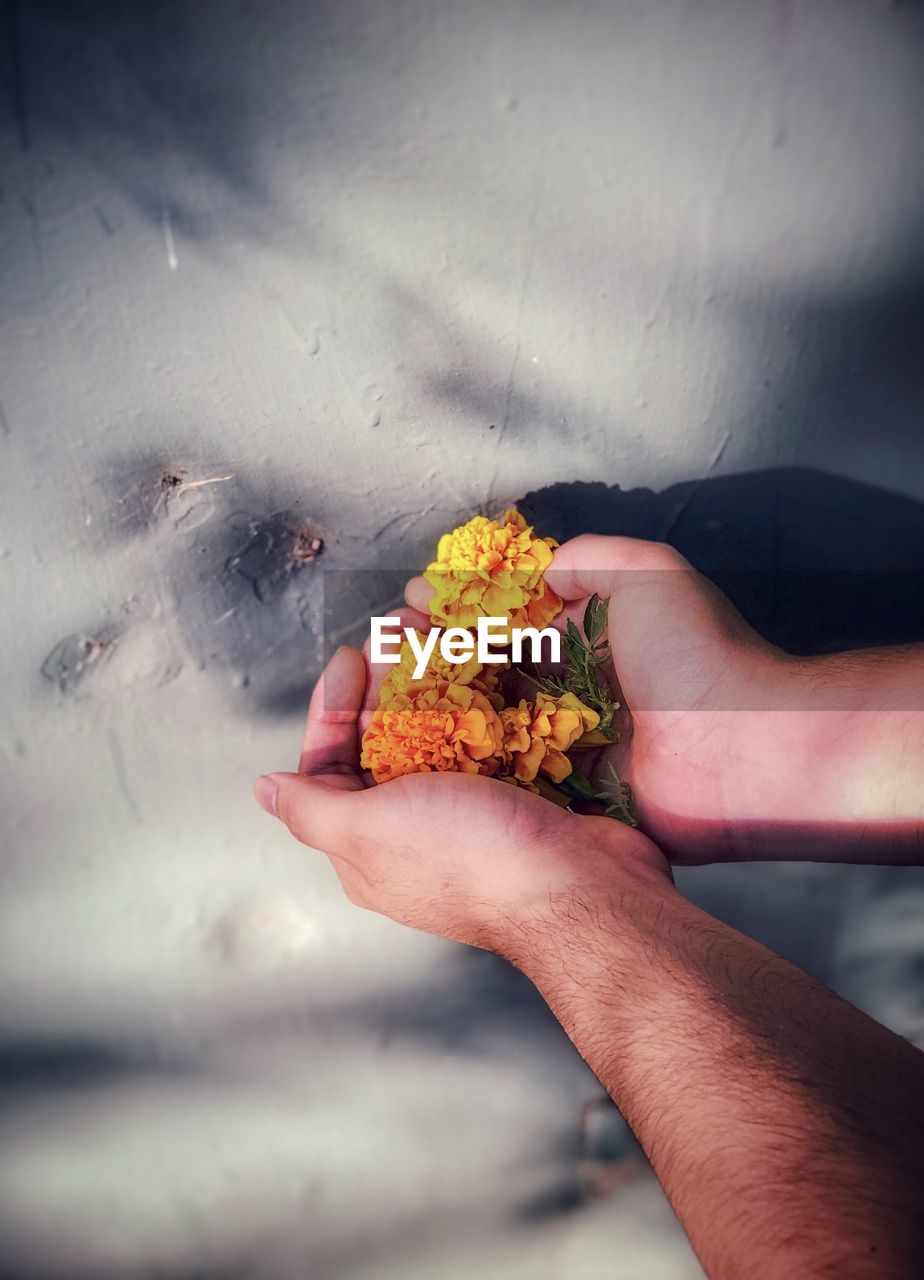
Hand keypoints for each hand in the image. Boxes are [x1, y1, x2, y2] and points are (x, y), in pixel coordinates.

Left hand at [253, 644, 669, 952]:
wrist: (578, 888)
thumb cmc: (468, 859)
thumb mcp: (368, 830)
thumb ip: (310, 807)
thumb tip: (262, 789)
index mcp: (366, 847)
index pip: (328, 766)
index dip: (333, 708)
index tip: (351, 659)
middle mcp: (411, 834)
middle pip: (384, 742)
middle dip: (389, 684)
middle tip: (404, 631)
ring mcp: (467, 817)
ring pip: (439, 735)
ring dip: (437, 684)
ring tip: (445, 638)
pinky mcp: (516, 800)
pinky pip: (489, 741)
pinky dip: (485, 704)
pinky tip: (490, 671)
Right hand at [406, 536, 922, 863]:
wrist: (746, 750)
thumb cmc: (700, 656)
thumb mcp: (647, 573)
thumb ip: (588, 560)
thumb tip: (540, 571)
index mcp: (592, 639)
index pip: (509, 619)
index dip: (458, 609)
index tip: (413, 601)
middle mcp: (575, 692)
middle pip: (487, 670)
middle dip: (432, 656)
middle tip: (384, 648)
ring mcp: (569, 746)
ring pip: (486, 722)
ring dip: (435, 707)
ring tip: (385, 691)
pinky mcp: (567, 796)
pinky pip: (505, 775)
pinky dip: (462, 762)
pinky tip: (416, 749)